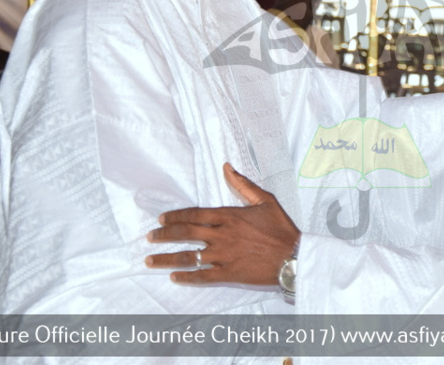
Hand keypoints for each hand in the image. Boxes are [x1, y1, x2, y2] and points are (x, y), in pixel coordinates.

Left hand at [145, 163, 300, 284]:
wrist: (294, 256)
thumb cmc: (281, 229)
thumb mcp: (265, 201)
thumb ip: (243, 184)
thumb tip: (227, 167)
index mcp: (229, 216)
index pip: (194, 214)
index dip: (175, 216)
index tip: (162, 219)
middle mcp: (222, 235)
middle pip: (185, 234)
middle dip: (164, 235)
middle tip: (150, 237)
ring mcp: (224, 256)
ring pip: (189, 257)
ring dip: (167, 258)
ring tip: (150, 260)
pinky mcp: (229, 274)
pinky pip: (202, 276)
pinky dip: (187, 277)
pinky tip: (174, 277)